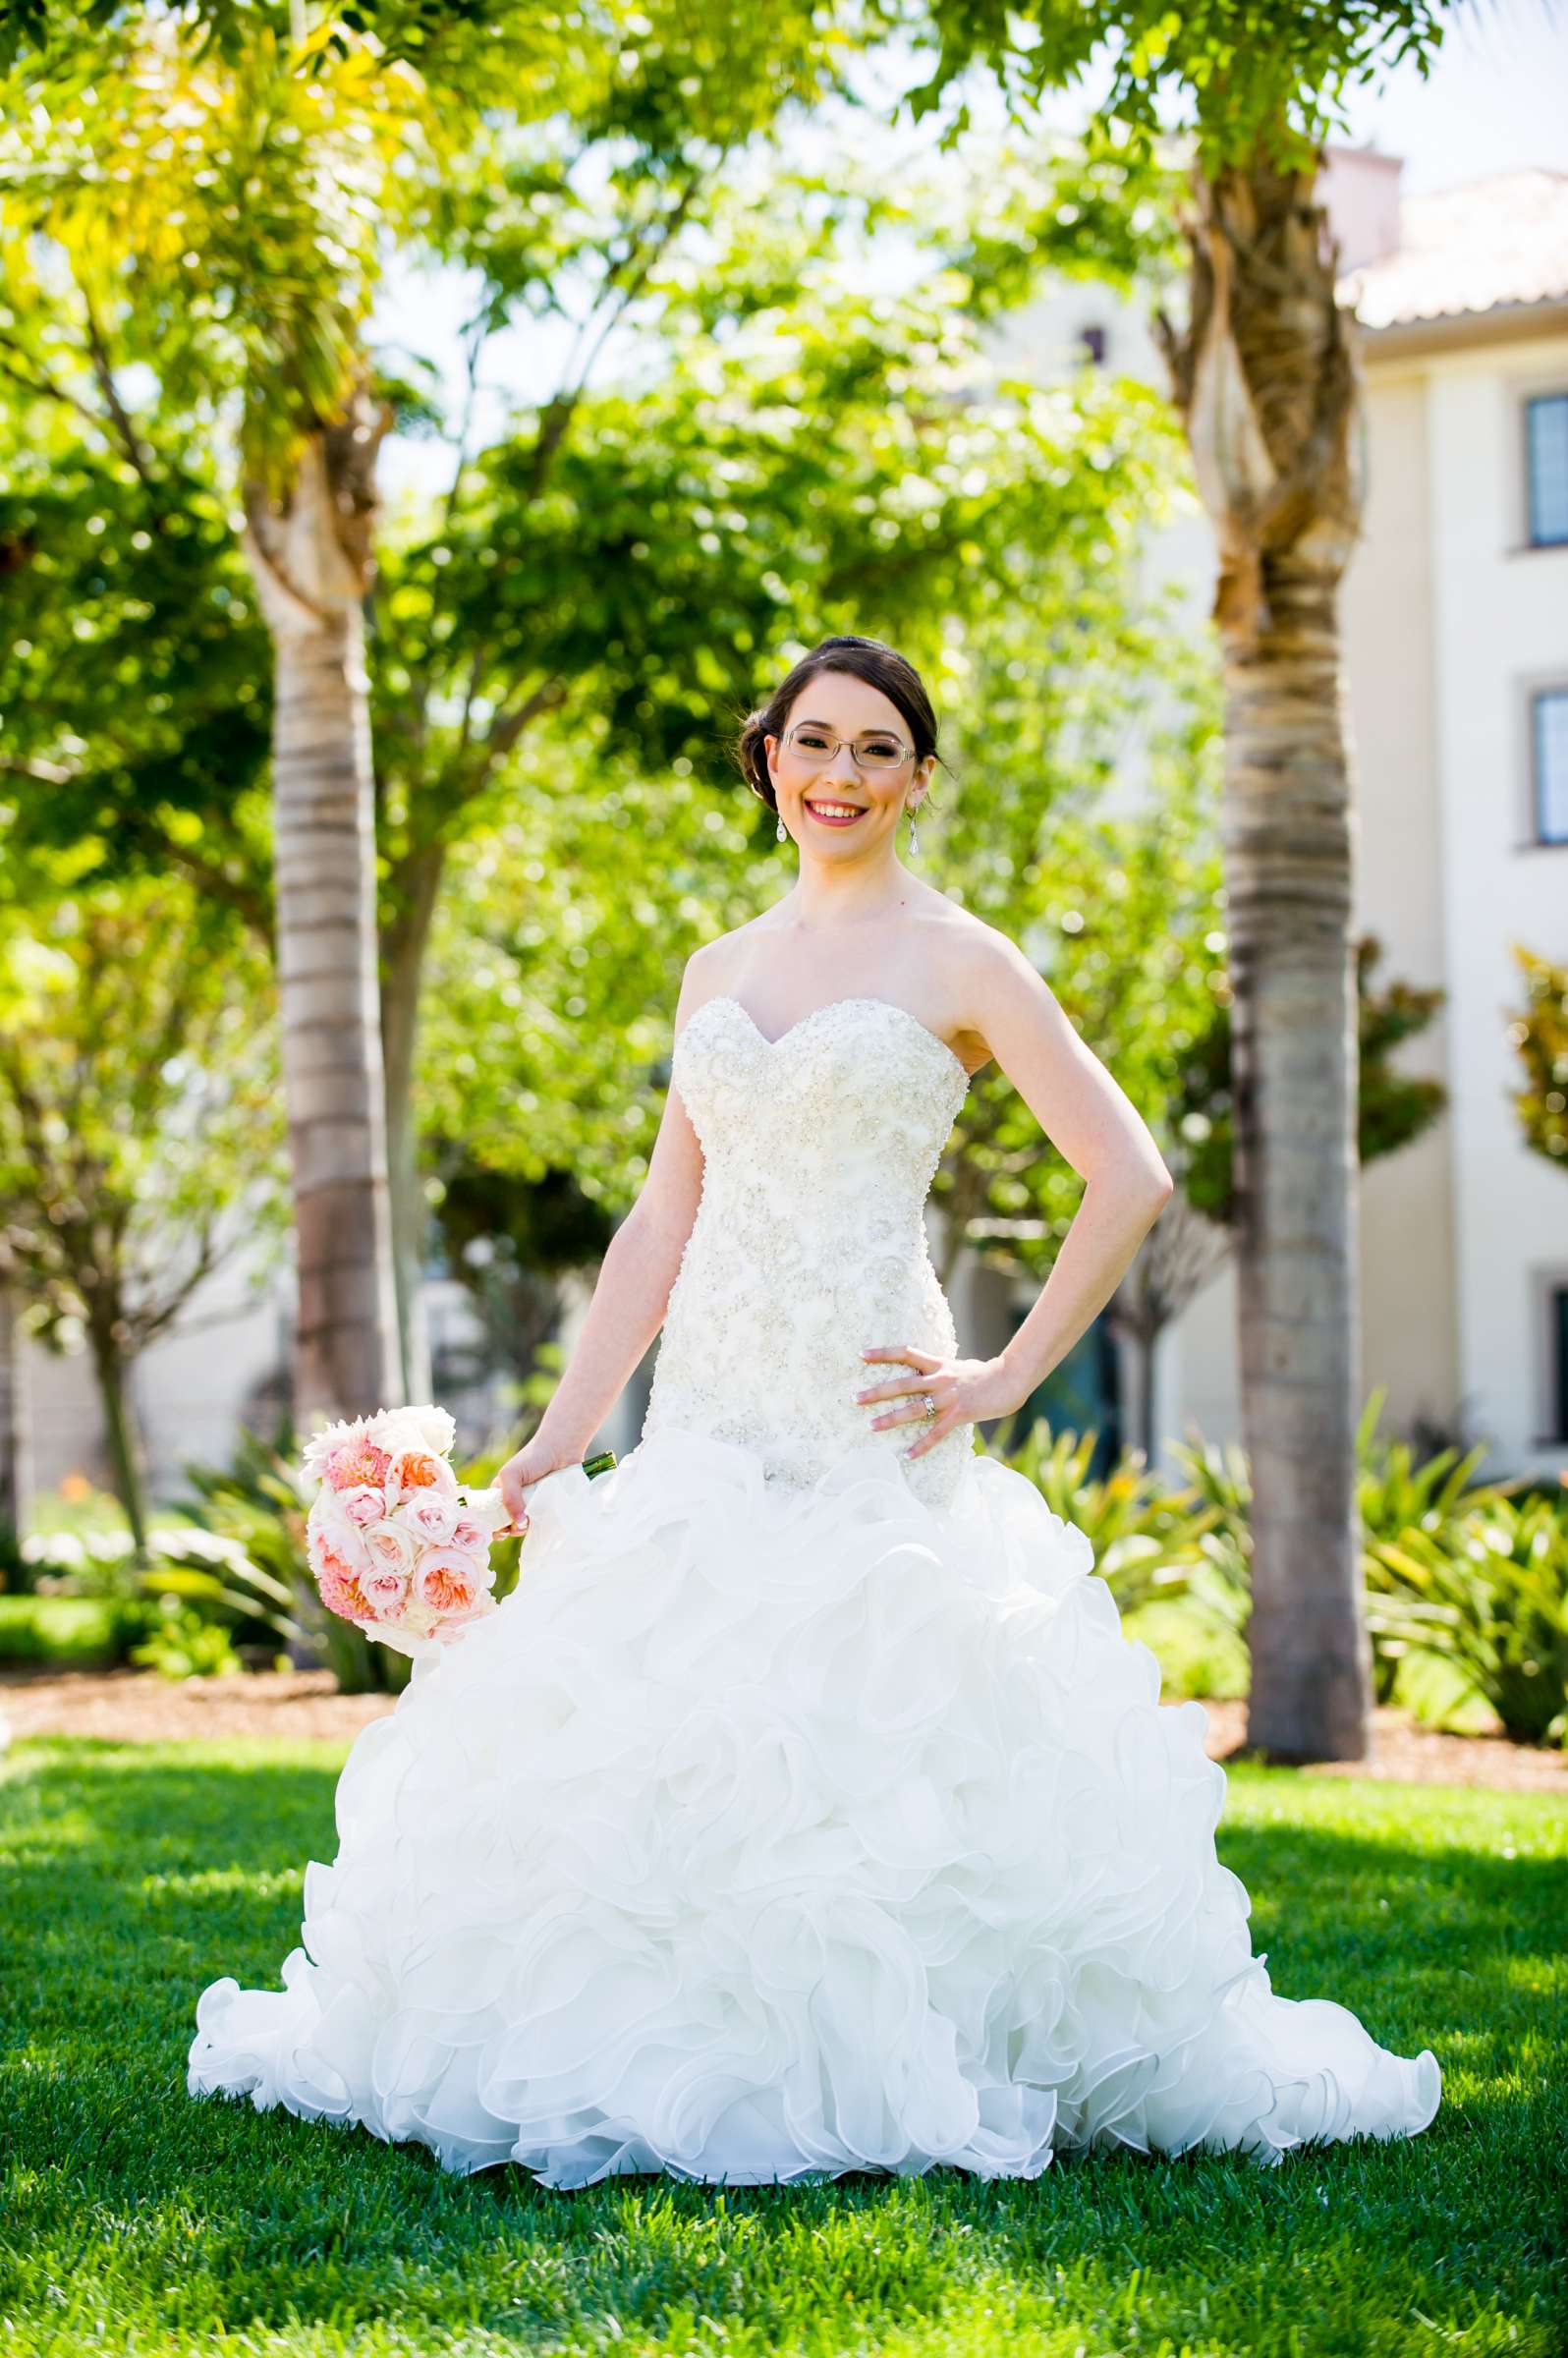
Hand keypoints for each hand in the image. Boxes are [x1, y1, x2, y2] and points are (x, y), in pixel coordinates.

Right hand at [494, 1434, 584, 1537]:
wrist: (562, 1448)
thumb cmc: (533, 1457)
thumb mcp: (511, 1475)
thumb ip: (509, 1499)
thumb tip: (518, 1524)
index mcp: (502, 1492)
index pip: (492, 1515)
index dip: (493, 1526)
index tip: (501, 1532)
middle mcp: (516, 1500)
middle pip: (509, 1524)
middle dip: (511, 1530)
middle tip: (519, 1527)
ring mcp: (533, 1504)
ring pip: (526, 1525)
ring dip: (526, 1528)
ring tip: (531, 1522)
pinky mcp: (548, 1506)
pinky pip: (543, 1521)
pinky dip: (541, 1526)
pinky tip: (542, 1524)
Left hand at [855, 1345, 1024, 1460]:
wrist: (1010, 1379)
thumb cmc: (984, 1374)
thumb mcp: (958, 1365)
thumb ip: (939, 1370)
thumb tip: (924, 1371)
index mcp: (938, 1364)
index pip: (906, 1353)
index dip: (883, 1354)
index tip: (861, 1355)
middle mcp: (940, 1378)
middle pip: (902, 1383)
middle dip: (877, 1392)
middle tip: (855, 1399)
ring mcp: (949, 1397)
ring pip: (914, 1408)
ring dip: (891, 1418)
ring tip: (871, 1426)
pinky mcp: (960, 1414)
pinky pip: (936, 1433)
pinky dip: (922, 1445)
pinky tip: (908, 1455)